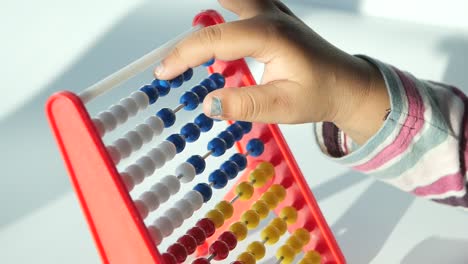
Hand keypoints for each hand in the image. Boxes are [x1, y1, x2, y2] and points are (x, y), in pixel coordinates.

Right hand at [154, 0, 388, 143]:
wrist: (347, 84)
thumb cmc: (321, 93)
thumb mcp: (283, 106)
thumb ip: (243, 104)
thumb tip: (208, 104)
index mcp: (269, 35)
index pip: (213, 39)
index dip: (182, 56)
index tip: (163, 73)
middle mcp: (269, 16)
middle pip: (217, 14)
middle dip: (189, 37)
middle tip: (172, 61)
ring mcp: (273, 11)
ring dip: (210, 15)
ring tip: (192, 48)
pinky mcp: (274, 16)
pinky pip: (243, 1)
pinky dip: (225, 8)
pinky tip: (218, 24)